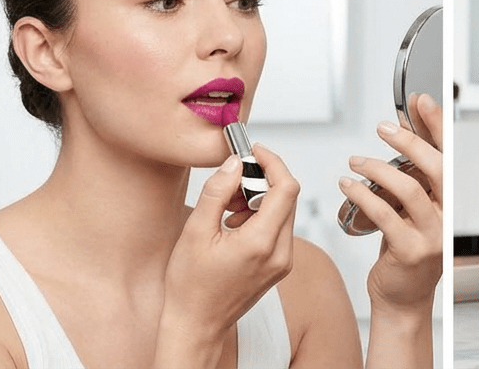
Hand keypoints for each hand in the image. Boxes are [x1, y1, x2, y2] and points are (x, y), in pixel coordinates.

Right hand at [158, 146, 299, 359]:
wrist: (195, 327)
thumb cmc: (190, 286)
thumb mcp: (195, 231)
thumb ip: (217, 191)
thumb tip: (235, 162)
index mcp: (261, 243)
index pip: (287, 187)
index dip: (273, 162)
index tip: (254, 151)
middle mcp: (280, 253)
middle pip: (288, 196)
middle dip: (263, 180)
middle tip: (232, 182)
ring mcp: (283, 262)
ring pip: (283, 211)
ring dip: (260, 198)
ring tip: (227, 207)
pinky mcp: (279, 266)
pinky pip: (279, 228)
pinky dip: (260, 215)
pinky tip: (233, 224)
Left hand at [340, 94, 441, 315]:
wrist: (402, 302)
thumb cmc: (405, 253)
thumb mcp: (414, 211)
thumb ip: (411, 179)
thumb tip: (399, 134)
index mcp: (448, 202)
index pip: (447, 155)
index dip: (435, 125)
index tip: (420, 101)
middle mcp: (446, 217)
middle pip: (436, 167)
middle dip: (409, 140)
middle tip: (384, 128)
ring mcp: (431, 236)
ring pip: (409, 189)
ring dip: (378, 169)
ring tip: (356, 162)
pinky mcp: (410, 252)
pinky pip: (385, 215)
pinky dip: (364, 195)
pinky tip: (348, 186)